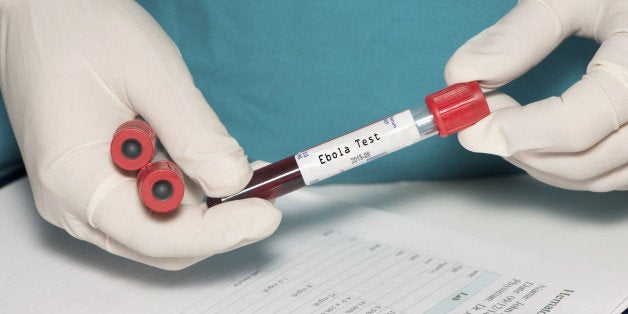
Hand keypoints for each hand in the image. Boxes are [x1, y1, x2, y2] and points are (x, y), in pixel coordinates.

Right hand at [0, 0, 280, 269]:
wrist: (41, 12)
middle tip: (261, 192)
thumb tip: (234, 181)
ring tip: (239, 170)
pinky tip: (208, 163)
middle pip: (161, 243)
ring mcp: (81, 195)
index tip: (265, 214)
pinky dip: (186, 193)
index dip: (221, 232)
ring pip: (158, 230)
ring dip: (205, 209)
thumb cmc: (80, 28)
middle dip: (218, 224)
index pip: (159, 236)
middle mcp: (72, 201)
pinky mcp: (94, 182)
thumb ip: (194, 134)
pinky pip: (147, 207)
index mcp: (75, 179)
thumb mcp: (150, 76)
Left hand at [445, 0, 627, 190]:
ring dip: (537, 161)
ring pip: (594, 177)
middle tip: (481, 119)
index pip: (571, 128)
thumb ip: (519, 34)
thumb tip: (464, 74)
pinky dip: (566, 167)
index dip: (511, 132)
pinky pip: (610, 177)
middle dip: (517, 147)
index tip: (470, 122)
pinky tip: (539, 140)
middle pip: (580, 161)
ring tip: (505, 125)